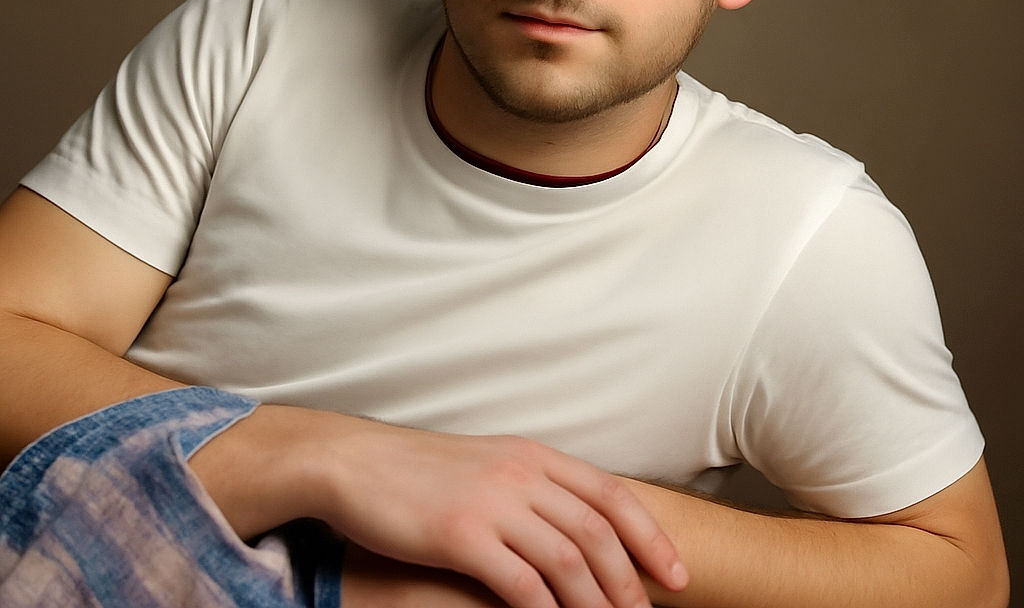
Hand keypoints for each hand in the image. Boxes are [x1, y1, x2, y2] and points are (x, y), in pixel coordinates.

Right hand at [308, 420, 687, 607]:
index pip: (610, 492)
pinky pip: (521, 584)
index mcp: (532, 454)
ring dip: (597, 604)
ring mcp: (492, 501)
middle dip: (632, 581)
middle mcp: (521, 472)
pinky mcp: (460, 535)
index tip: (676, 573)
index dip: (650, 535)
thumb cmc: (422, 470)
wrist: (357, 463)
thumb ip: (532, 486)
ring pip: (568, 560)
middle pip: (597, 530)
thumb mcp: (489, 463)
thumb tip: (576, 527)